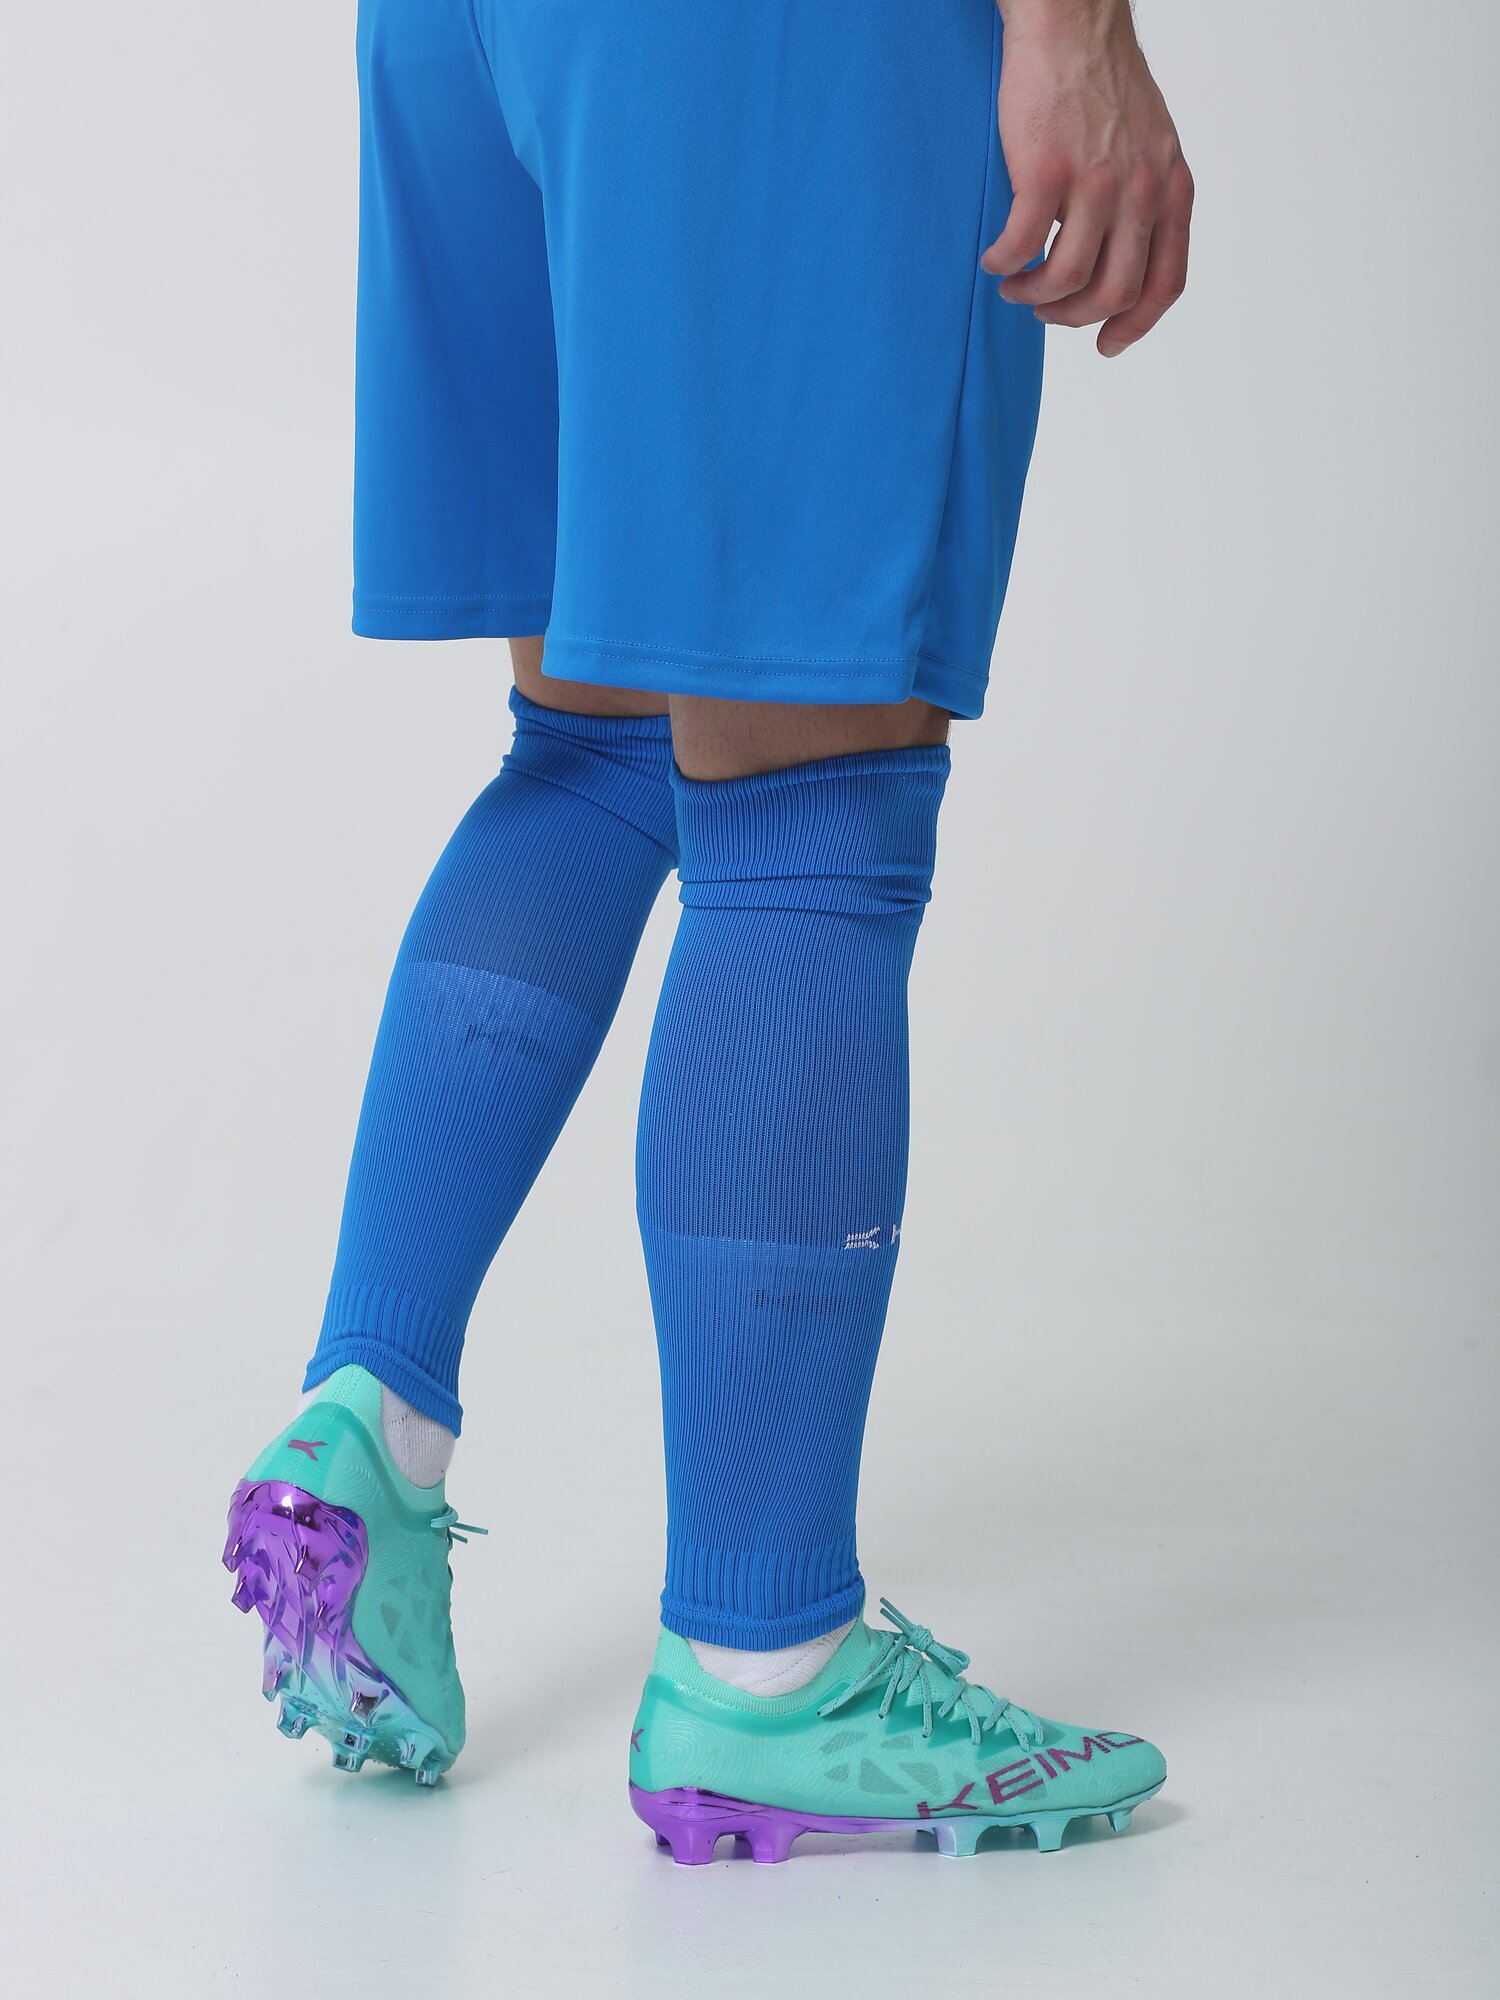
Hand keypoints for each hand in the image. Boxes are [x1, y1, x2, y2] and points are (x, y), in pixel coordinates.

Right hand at [981, 0, 1192, 355]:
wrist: (1072, 20)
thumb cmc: (1100, 81)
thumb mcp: (1147, 145)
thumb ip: (1142, 201)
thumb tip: (1115, 257)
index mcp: (1169, 189)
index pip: (1166, 282)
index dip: (1136, 325)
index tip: (1106, 344)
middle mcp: (1140, 191)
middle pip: (1113, 292)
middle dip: (1073, 316)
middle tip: (1045, 310)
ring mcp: (1095, 182)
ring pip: (1067, 280)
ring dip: (1034, 296)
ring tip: (1015, 286)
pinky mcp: (1046, 170)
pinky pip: (1023, 246)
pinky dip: (1004, 264)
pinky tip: (994, 259)